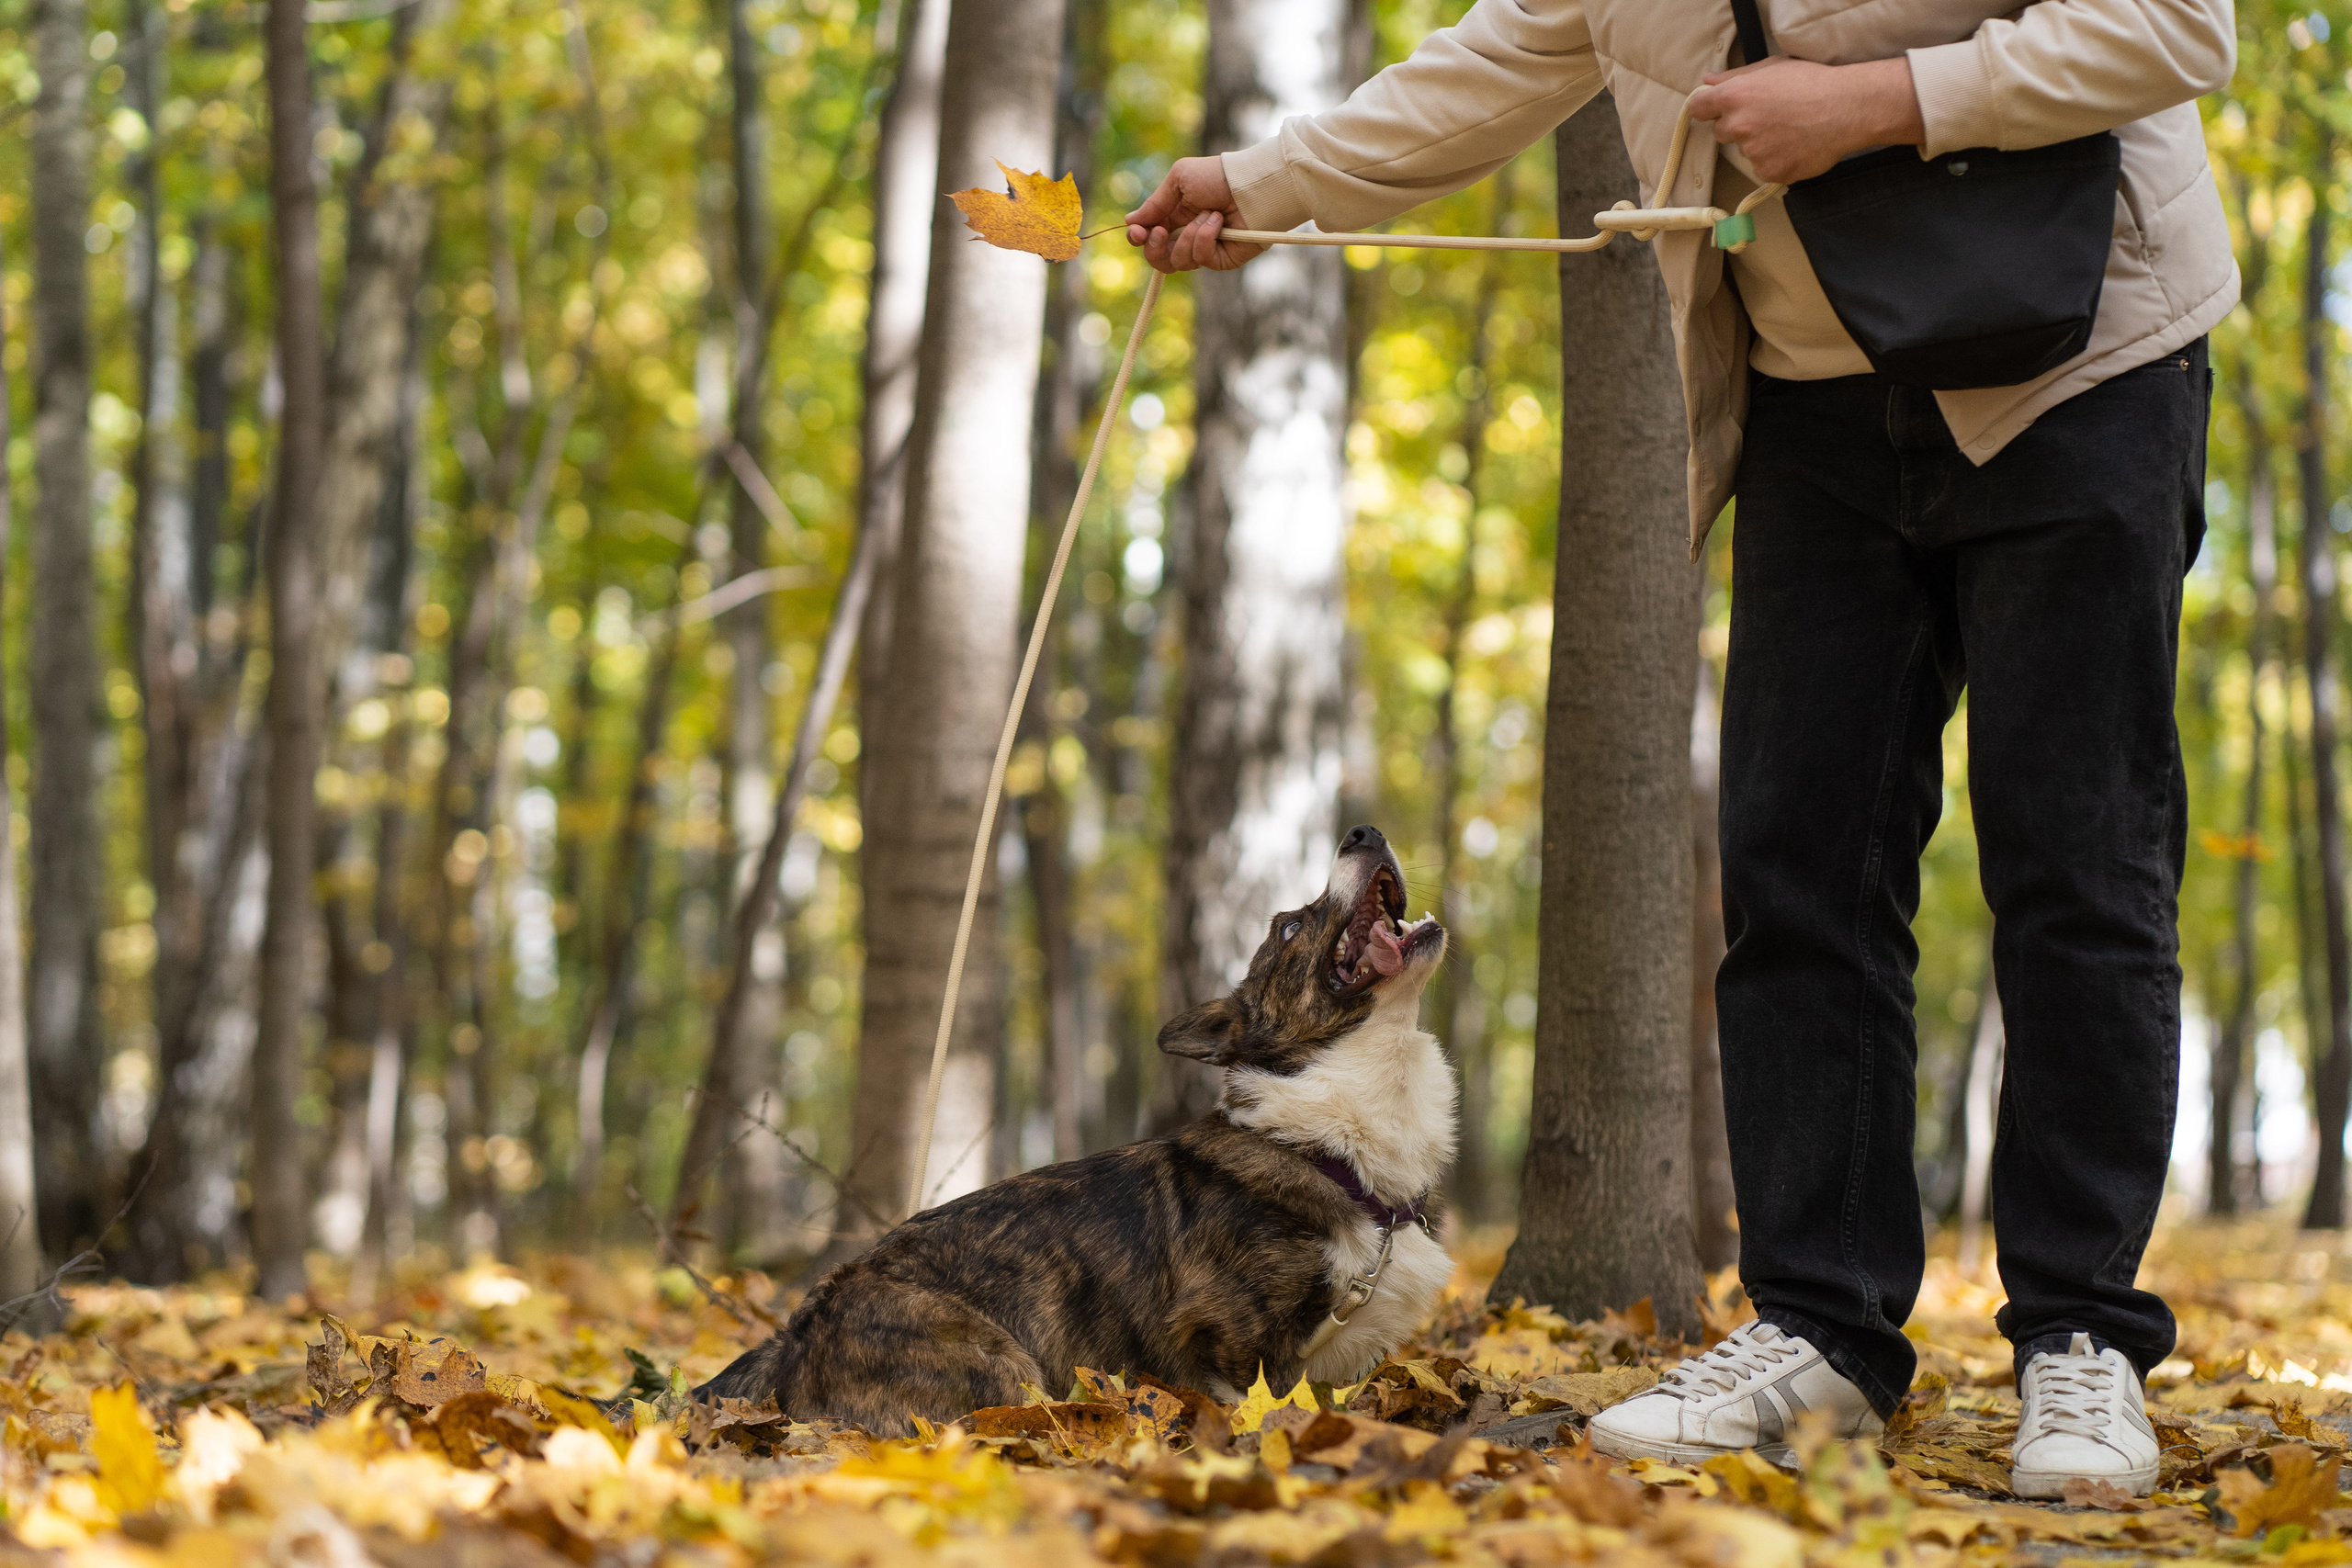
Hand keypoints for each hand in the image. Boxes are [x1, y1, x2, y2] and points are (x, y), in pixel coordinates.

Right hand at [1125, 156, 1264, 272]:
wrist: (1249, 185)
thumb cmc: (1216, 177)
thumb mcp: (1179, 180)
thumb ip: (1155, 203)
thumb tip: (1130, 221)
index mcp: (1174, 217)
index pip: (1148, 238)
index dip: (1138, 238)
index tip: (1137, 232)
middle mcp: (1187, 236)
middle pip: (1158, 259)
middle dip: (1154, 247)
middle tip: (1158, 232)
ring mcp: (1204, 250)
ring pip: (1177, 261)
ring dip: (1189, 235)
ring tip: (1209, 214)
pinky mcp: (1220, 260)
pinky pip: (1200, 258)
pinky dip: (1206, 238)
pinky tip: (1218, 223)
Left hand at [1687, 55, 1925, 184]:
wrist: (1847, 108)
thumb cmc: (1812, 82)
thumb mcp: (1772, 68)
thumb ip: (1735, 77)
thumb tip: (1707, 82)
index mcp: (1734, 96)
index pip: (1699, 109)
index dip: (1710, 109)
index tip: (1719, 110)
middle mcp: (1739, 125)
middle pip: (1722, 132)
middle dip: (1739, 127)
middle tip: (1770, 117)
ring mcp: (1753, 152)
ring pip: (1745, 151)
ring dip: (1760, 144)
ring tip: (1789, 130)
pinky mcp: (1769, 172)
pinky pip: (1763, 169)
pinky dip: (1776, 161)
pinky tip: (1795, 146)